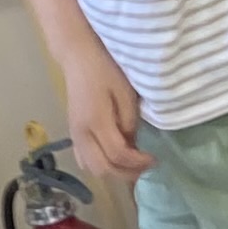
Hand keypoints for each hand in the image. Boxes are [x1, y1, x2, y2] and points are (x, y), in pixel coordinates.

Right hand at [63, 47, 150, 180]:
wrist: (77, 55)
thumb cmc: (105, 68)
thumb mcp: (125, 92)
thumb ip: (130, 122)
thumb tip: (133, 145)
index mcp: (95, 121)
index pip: (118, 154)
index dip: (138, 162)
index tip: (154, 158)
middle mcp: (81, 133)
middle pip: (103, 169)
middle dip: (127, 173)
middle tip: (145, 166)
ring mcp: (74, 135)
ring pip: (92, 169)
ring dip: (114, 172)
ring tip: (132, 164)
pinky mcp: (73, 134)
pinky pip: (84, 161)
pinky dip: (101, 166)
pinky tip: (114, 160)